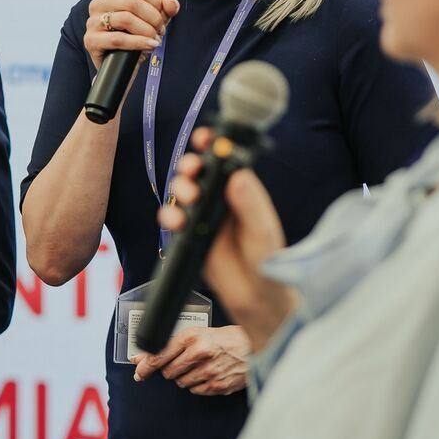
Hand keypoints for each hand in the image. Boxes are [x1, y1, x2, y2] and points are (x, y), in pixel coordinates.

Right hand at [84, 0, 179, 70]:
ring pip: (125, 19)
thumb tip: (171, 3)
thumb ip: (164, 10)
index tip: (162, 11)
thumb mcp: (152, 22)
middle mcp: (99, 4)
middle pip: (132, 2)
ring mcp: (93, 22)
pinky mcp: (91, 40)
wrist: (120, 67)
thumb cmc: (133, 39)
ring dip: (147, 30)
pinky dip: (138, 42)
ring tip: (155, 39)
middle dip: (153, 17)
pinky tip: (150, 45)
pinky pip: (118, 39)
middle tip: (160, 30)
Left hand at [131, 325, 250, 395]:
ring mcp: (209, 371)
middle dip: (171, 369)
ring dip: (185, 377)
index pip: (160, 355)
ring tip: (199, 366)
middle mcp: (199, 353)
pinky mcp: (218, 385)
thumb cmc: (223, 338)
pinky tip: (207, 373)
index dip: (146, 365)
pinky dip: (198, 384)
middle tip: (183, 362)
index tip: (139, 371)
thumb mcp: (196, 333)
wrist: (251, 346)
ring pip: (181, 383)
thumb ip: (170, 345)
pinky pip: (195, 390)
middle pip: (169, 372)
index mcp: (191, 337)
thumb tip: (142, 358)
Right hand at [159, 128, 297, 350]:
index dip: (212, 144)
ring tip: (188, 198)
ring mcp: (203, 216)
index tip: (205, 139)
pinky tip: (176, 222)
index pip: (225, 159)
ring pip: (182, 191)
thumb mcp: (263, 232)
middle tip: (192, 170)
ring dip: (179, 188)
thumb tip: (239, 176)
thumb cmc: (269, 263)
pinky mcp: (190, 236)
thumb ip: (251, 205)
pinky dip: (170, 216)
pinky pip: (174, 219)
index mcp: (242, 190)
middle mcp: (221, 199)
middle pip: (197, 171)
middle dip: (190, 164)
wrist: (257, 299)